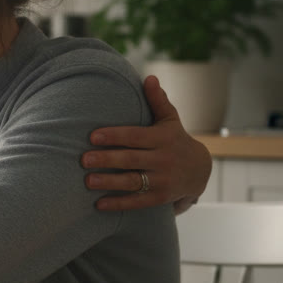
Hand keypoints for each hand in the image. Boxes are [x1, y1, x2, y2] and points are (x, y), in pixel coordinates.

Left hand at [82, 75, 212, 213]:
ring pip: (133, 181)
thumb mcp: (170, 120)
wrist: (200, 170)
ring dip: (109, 182)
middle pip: (131, 159)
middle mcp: (164, 159)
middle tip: (83, 159)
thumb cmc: (175, 140)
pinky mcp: (160, 198)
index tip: (92, 136)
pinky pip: (137, 202)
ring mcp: (163, 180)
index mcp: (163, 138)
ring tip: (87, 181)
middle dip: (107, 159)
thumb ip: (158, 100)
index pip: (135, 136)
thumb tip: (149, 77)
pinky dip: (118, 203)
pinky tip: (99, 204)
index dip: (114, 136)